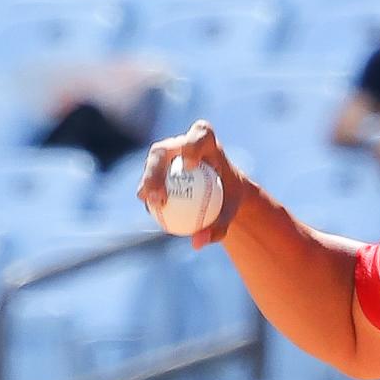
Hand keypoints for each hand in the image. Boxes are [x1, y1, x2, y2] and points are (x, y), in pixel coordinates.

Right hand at [138, 119, 247, 249]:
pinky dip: (149, 195)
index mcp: (206, 140)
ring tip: (151, 205)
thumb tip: (197, 243)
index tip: (191, 166)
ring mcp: (166, 154)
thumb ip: (218, 226)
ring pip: (151, 165)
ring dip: (148, 184)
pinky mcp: (156, 168)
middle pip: (163, 151)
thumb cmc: (230, 197)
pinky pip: (149, 181)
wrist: (221, 192)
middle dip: (156, 170)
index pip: (198, 136)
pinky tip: (152, 211)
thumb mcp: (231, 212)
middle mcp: (181, 143)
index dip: (192, 146)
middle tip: (159, 196)